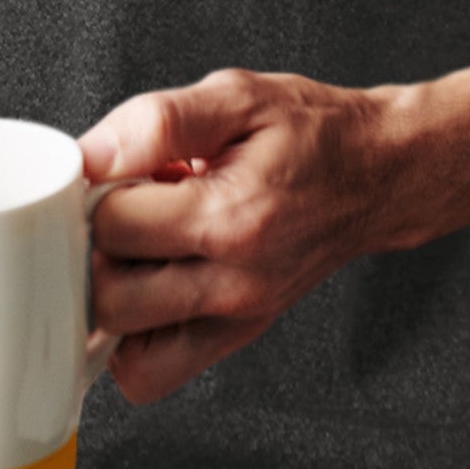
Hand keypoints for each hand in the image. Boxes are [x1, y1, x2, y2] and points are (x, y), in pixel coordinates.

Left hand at [76, 67, 400, 404]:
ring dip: (112, 301)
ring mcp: (237, 319)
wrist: (378, 173)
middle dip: (99, 249)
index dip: (97, 189)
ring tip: (136, 248)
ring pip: (126, 354)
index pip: (114, 227)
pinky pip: (156, 372)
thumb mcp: (237, 96)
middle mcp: (235, 283)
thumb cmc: (312, 132)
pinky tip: (148, 283)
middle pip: (111, 300)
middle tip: (122, 207)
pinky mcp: (236, 336)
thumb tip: (92, 154)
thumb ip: (158, 122)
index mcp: (231, 218)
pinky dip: (134, 339)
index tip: (114, 169)